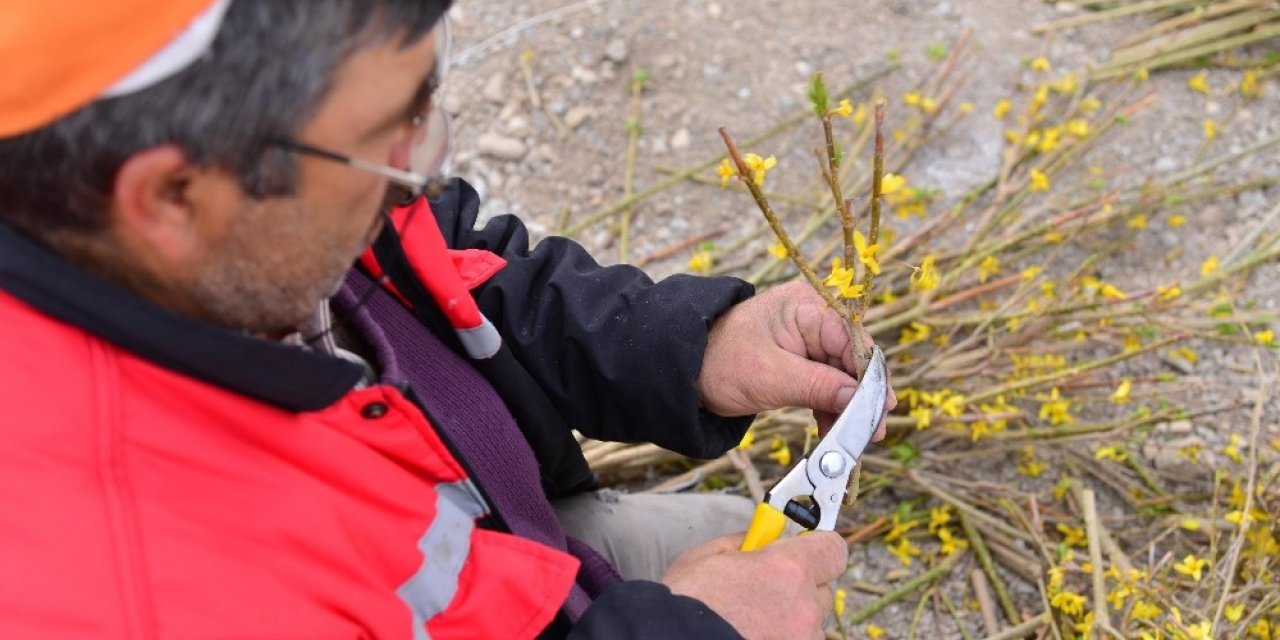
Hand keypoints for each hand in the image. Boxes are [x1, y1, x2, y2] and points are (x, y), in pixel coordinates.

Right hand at [662, 531, 847, 639]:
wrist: (671, 639)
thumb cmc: (684, 602)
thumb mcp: (708, 555)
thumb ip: (745, 543)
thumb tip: (761, 538)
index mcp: (787, 570)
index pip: (834, 549)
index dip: (818, 546)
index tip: (804, 547)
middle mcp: (803, 607)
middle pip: (822, 589)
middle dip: (800, 584)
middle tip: (766, 585)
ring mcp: (800, 639)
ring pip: (809, 621)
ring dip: (791, 615)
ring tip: (753, 617)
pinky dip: (782, 635)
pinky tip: (752, 632)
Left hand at [696, 281, 896, 435]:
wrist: (682, 370)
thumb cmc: (720, 362)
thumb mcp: (771, 377)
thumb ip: (820, 387)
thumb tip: (861, 401)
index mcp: (809, 307)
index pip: (855, 342)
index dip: (870, 380)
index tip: (879, 413)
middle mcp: (814, 316)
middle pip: (853, 359)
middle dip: (860, 397)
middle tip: (869, 434)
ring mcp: (807, 338)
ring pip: (842, 375)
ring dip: (846, 407)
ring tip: (849, 440)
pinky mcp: (800, 359)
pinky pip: (826, 382)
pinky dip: (830, 406)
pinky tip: (831, 429)